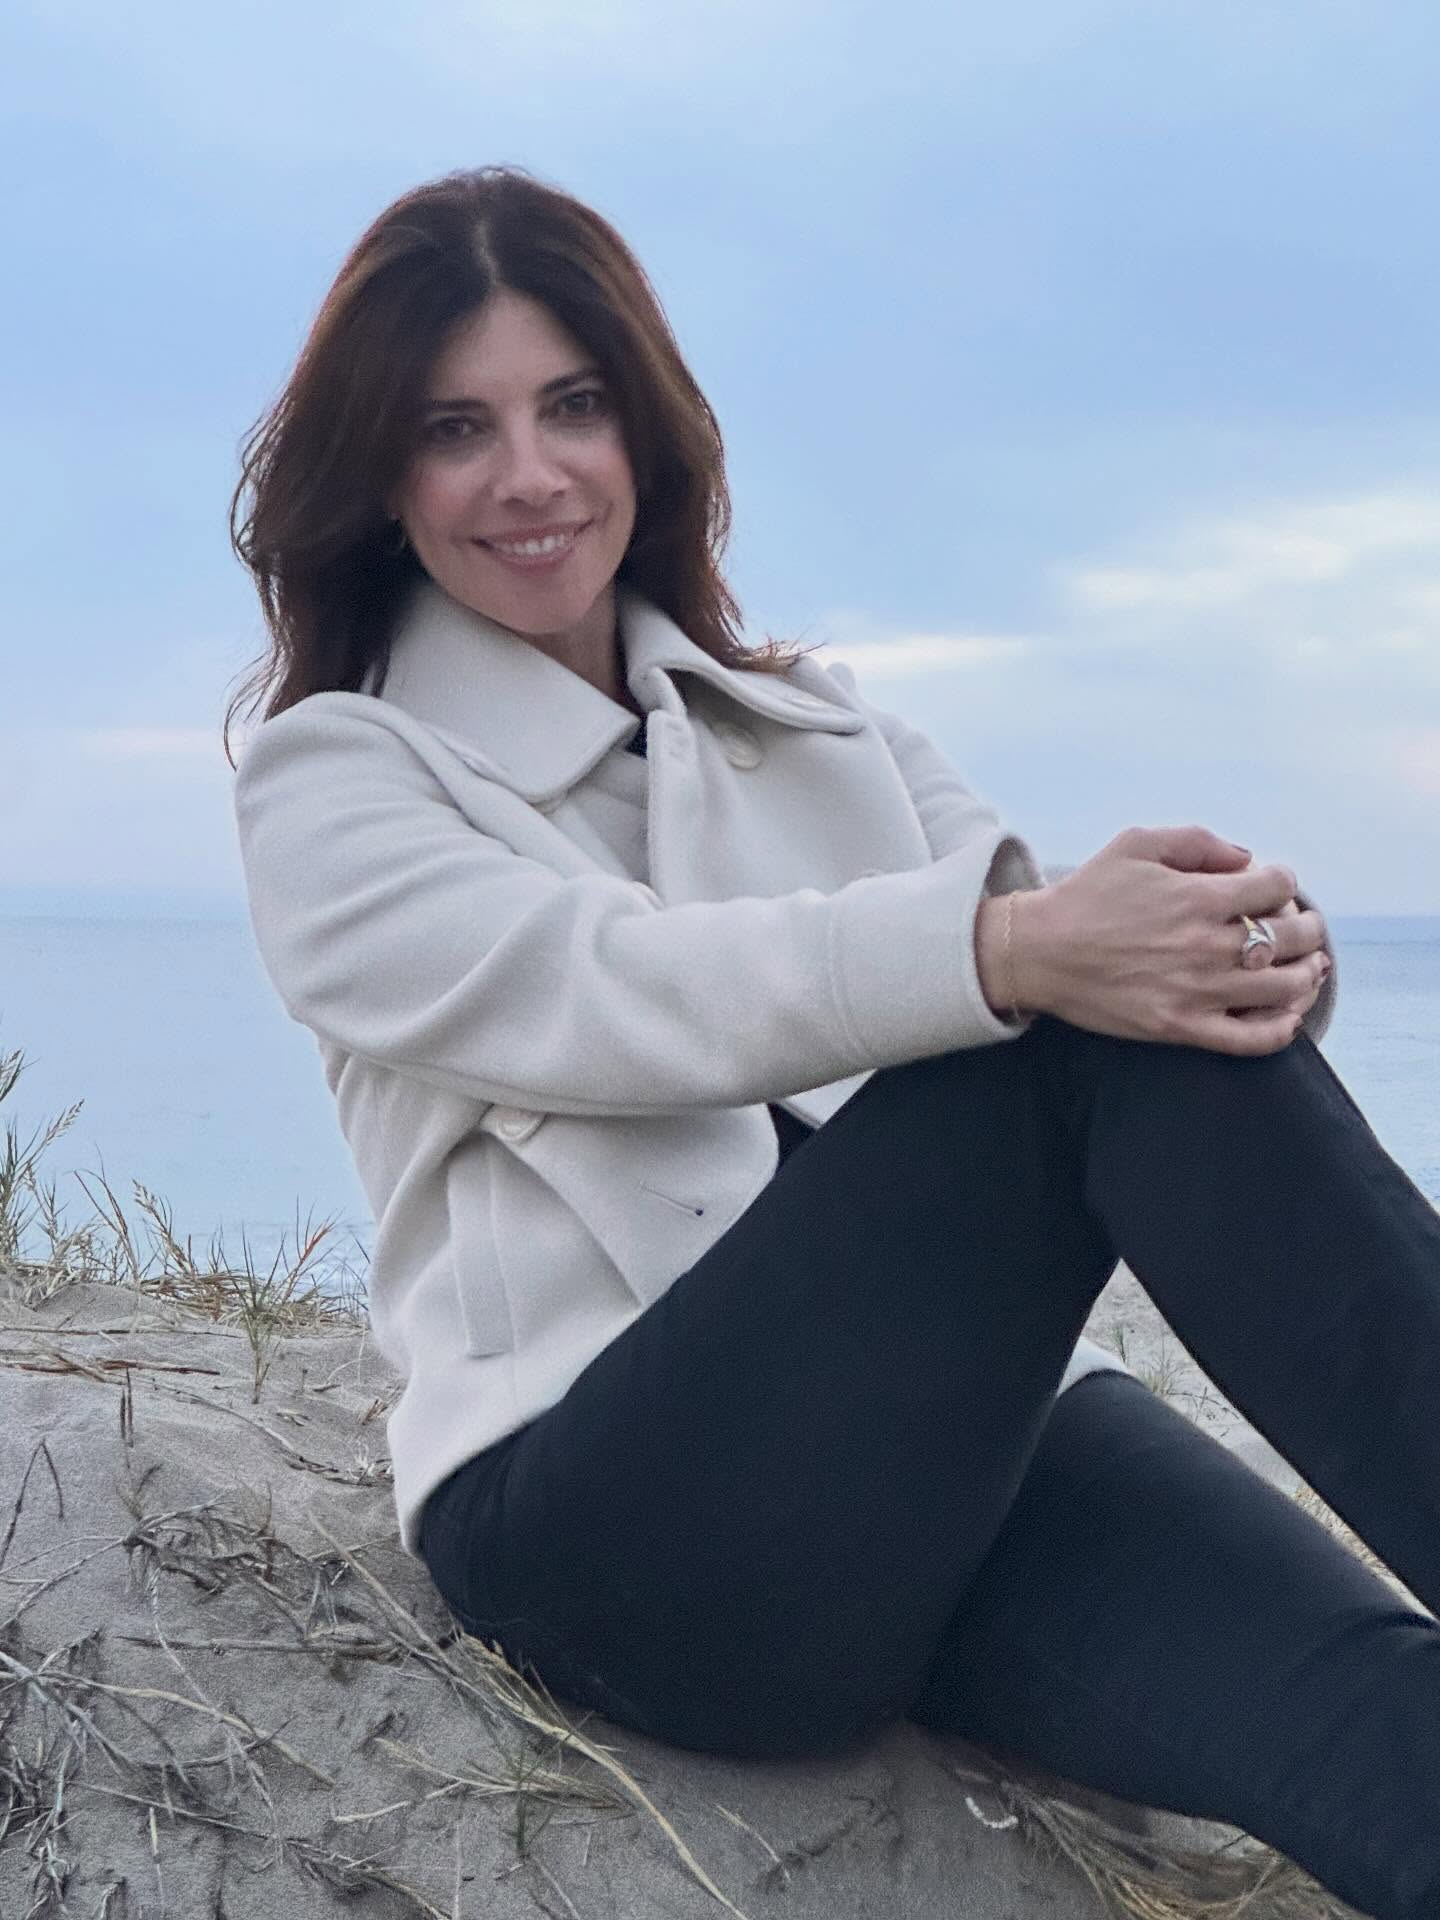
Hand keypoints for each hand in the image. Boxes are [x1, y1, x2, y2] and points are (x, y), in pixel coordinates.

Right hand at [977, 826, 1329, 1055]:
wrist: (1039, 952)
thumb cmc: (1086, 895)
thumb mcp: (1136, 843)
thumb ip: (1198, 841)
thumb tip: (1244, 858)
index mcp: (1199, 896)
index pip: (1276, 885)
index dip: (1282, 881)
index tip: (1270, 886)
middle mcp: (1206, 945)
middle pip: (1293, 937)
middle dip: (1307, 927)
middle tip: (1303, 926)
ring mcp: (1198, 991)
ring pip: (1284, 988)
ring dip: (1307, 974)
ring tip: (1306, 967)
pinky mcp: (1182, 1027)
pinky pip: (1252, 1038)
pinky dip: (1281, 1028)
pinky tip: (1286, 1015)